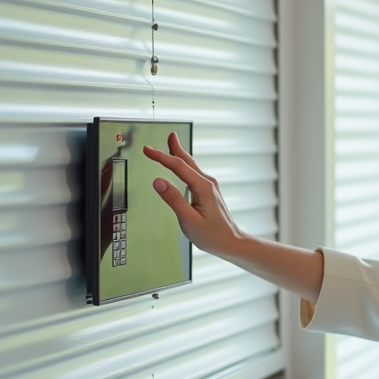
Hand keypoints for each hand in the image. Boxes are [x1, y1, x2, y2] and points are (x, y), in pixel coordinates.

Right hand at [143, 132, 243, 256]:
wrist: (231, 242)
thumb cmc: (212, 235)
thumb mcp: (189, 220)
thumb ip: (173, 200)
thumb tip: (158, 181)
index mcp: (203, 188)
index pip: (178, 166)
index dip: (161, 156)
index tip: (147, 150)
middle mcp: (208, 183)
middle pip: (187, 161)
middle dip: (174, 148)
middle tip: (165, 135)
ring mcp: (210, 187)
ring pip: (191, 166)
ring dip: (180, 154)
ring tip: (172, 143)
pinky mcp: (209, 192)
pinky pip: (194, 173)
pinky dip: (185, 165)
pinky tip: (182, 166)